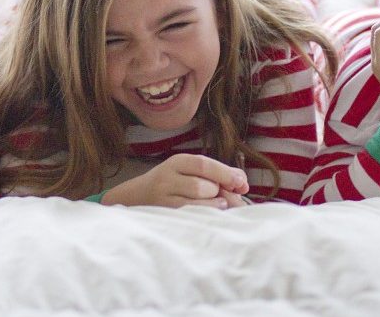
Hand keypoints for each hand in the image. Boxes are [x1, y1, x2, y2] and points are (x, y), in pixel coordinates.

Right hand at [104, 153, 248, 208]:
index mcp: (177, 162)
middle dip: (218, 192)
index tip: (242, 184)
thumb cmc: (174, 184)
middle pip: (202, 185)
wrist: (137, 197)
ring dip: (212, 206)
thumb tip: (243, 182)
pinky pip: (189, 216)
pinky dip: (204, 216)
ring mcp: (162, 199)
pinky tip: (208, 216)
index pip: (203, 164)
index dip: (225, 174)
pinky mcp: (162, 215)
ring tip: (217, 206)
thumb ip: (218, 173)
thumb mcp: (191, 172)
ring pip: (195, 203)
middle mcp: (166, 178)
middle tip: (224, 196)